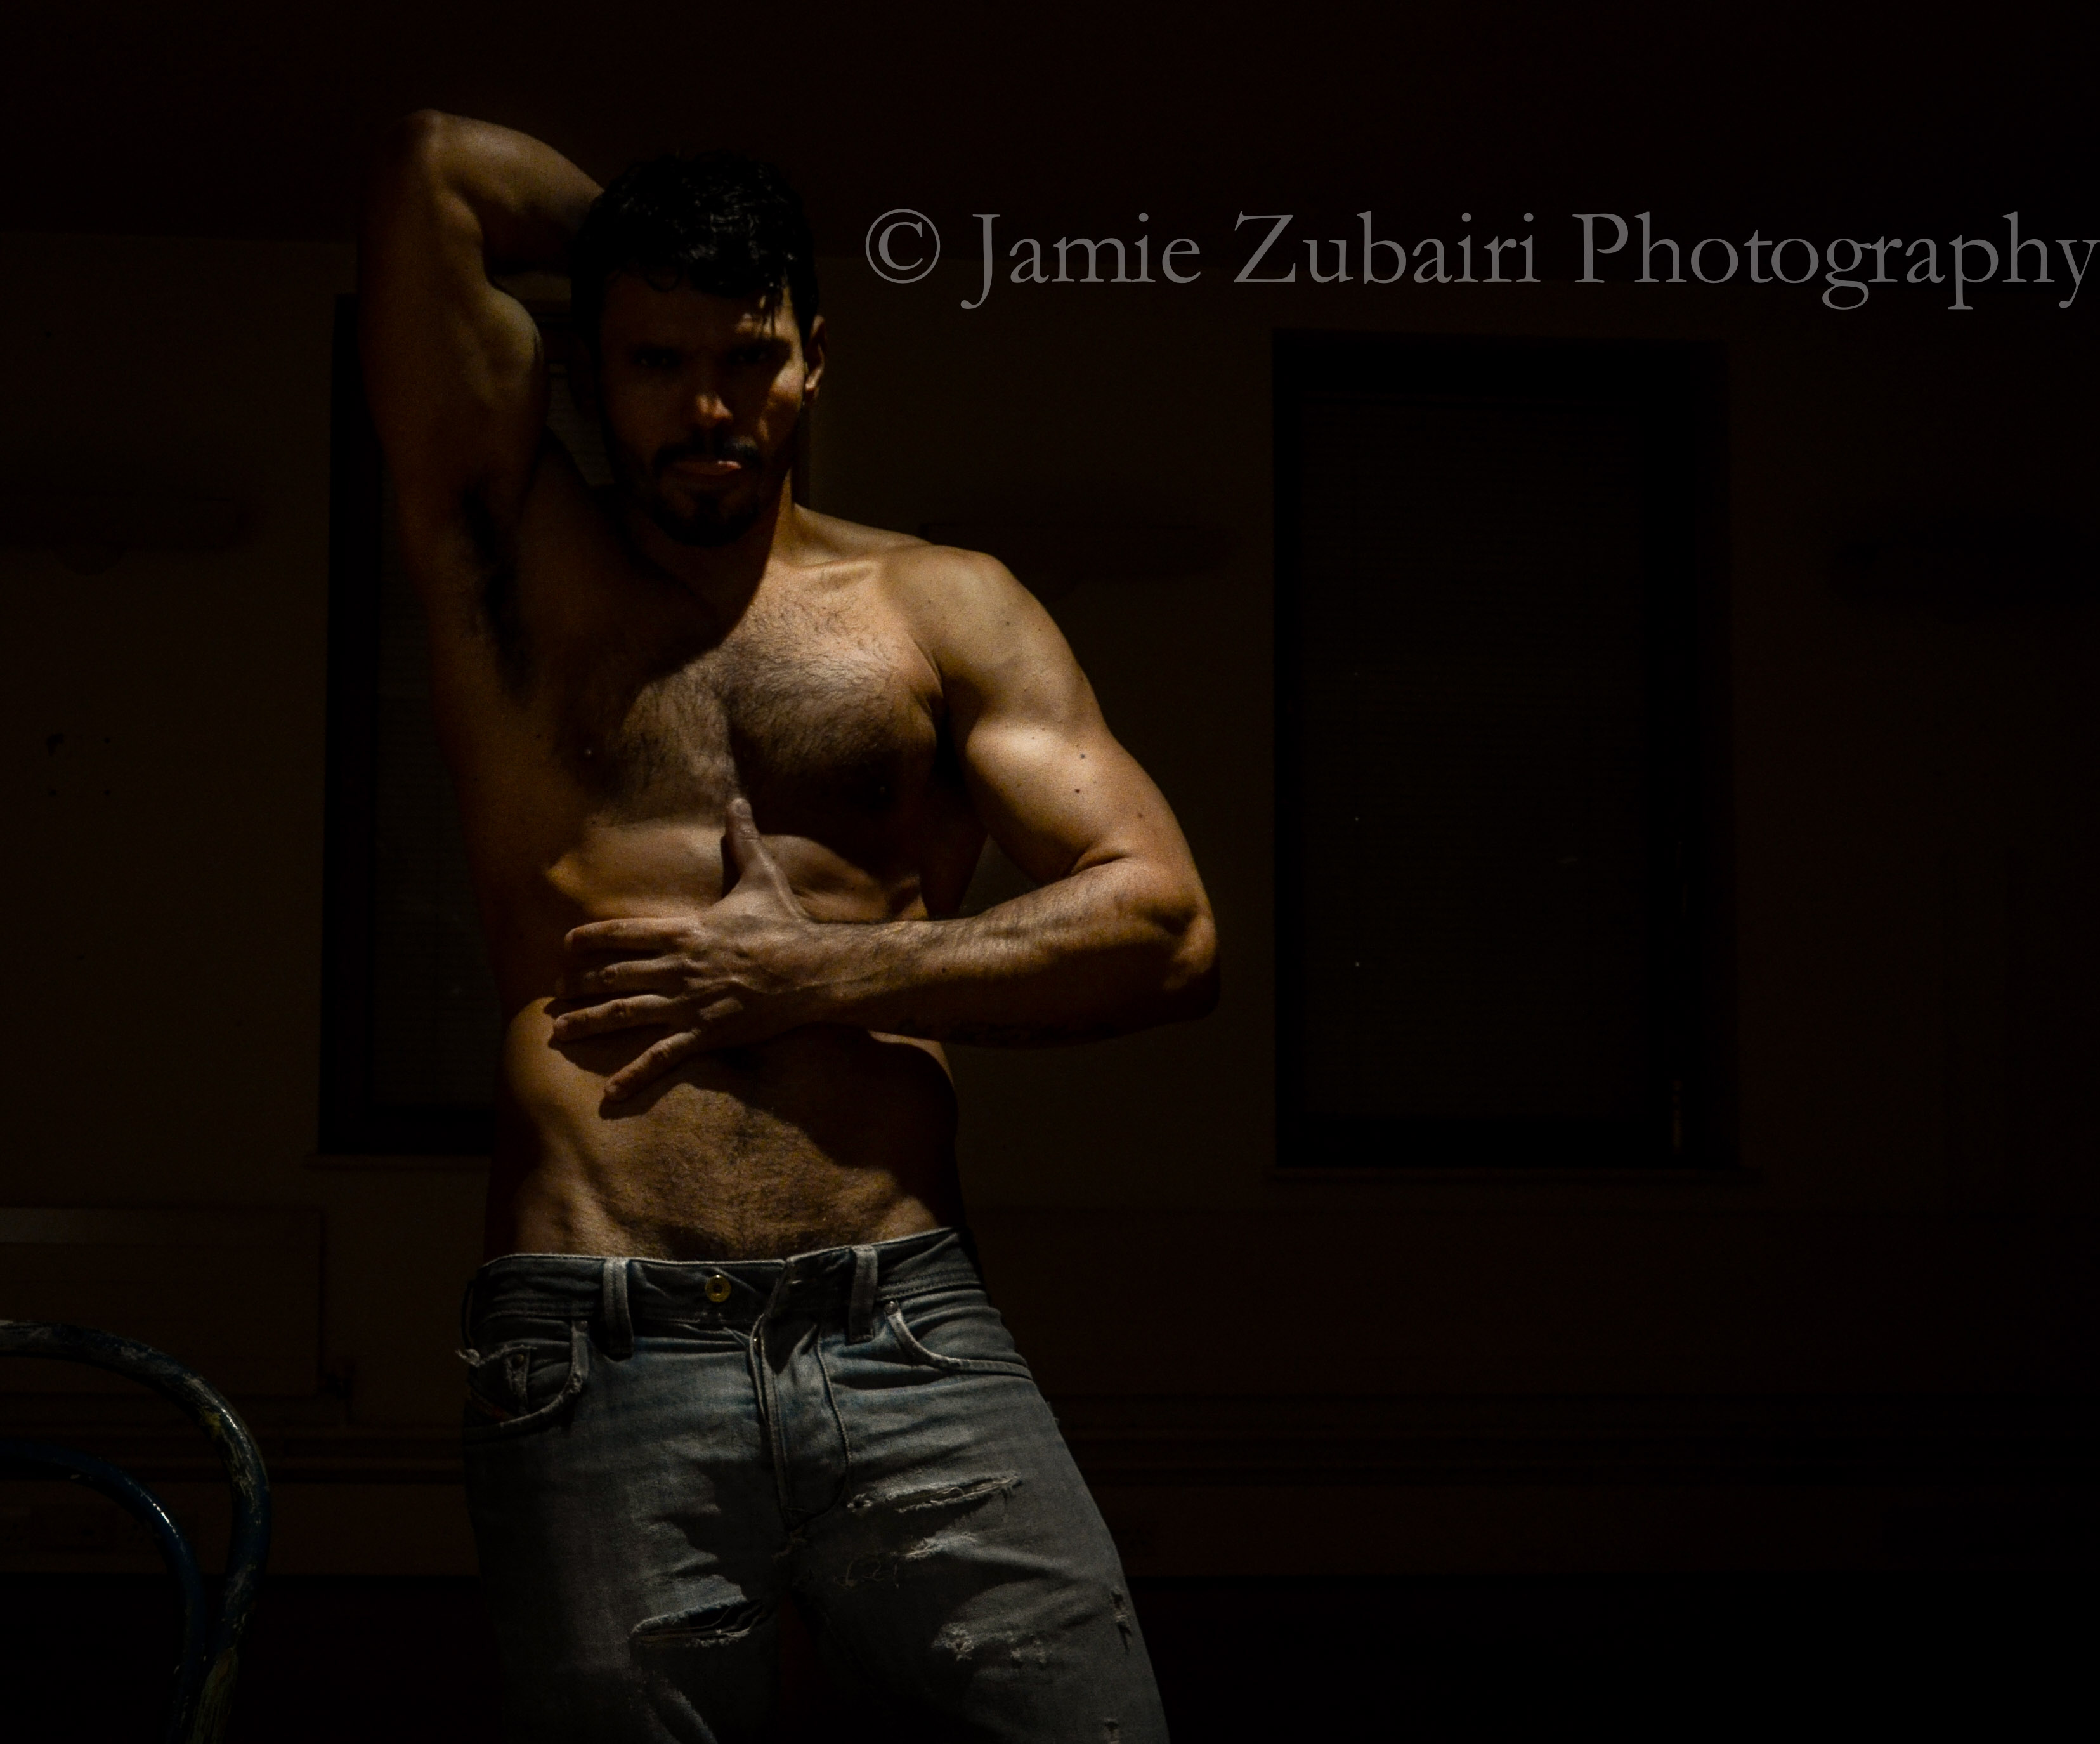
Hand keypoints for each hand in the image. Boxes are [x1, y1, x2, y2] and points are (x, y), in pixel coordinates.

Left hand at [549, 799, 829, 1100]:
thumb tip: (737, 800)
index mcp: (684, 931)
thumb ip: (742, 840)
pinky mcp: (705, 1034)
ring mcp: (688, 1004)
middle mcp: (677, 968)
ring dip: (588, 1024)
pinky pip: (661, 1057)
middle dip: (579, 984)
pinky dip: (633, 1077)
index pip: (622, 932)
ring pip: (625, 1014)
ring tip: (558, 1034)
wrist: (812, 970)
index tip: (566, 945)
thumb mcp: (761, 877)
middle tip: (555, 995)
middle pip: (613, 975)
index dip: (589, 938)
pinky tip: (608, 1095)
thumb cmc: (785, 924)